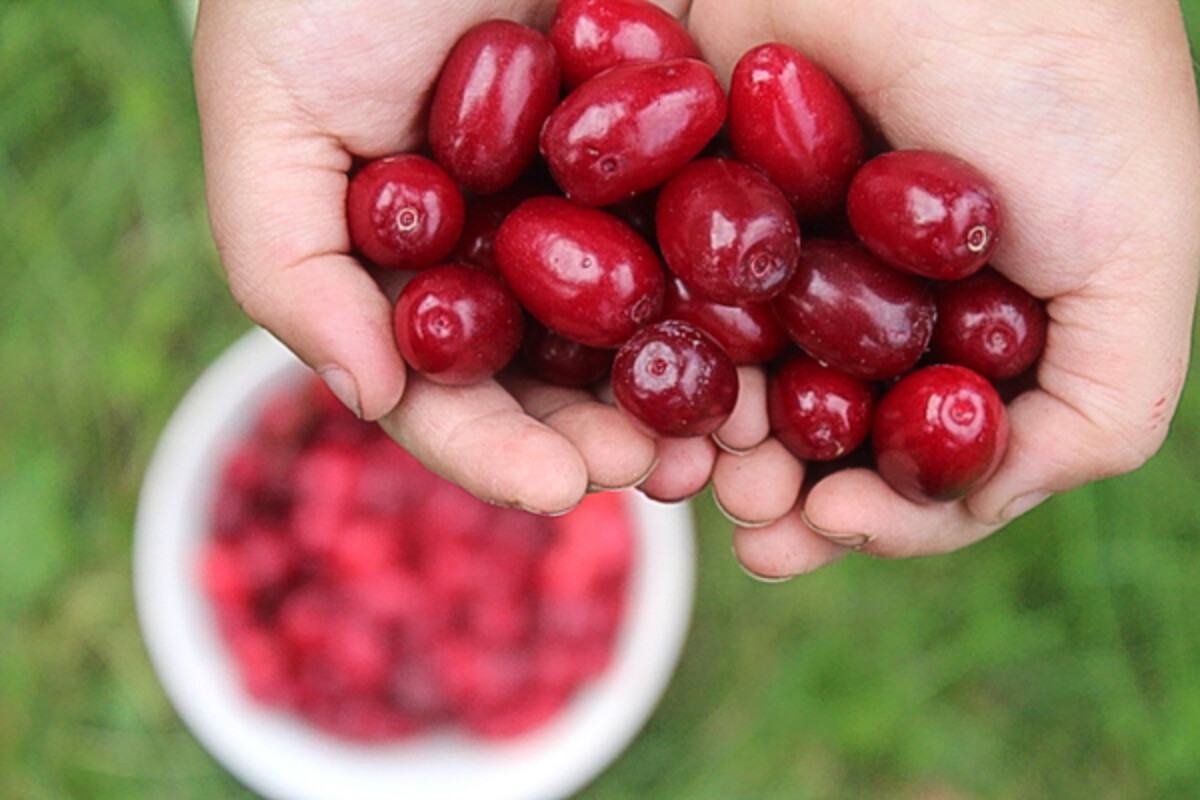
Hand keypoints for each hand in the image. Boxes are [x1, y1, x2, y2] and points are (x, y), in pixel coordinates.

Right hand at [192, 0, 706, 513]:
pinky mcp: (669, 154)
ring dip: (685, 389)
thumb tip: (369, 395)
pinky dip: (740, 292)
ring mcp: (591, 211)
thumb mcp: (271, 114)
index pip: (448, 392)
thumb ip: (291, 265)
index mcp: (410, 275)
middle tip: (658, 466)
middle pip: (557, 380)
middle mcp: (502, 260)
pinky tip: (775, 339)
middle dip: (605, 437)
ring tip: (729, 435)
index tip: (557, 485)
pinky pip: (708, 233)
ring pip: (642, 328)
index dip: (497, 448)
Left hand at [691, 0, 1199, 576]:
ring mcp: (795, 255)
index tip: (833, 525)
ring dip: (714, 440)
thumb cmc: (1065, 95)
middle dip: (784, 490)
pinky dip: (658, 355)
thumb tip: (971, 500)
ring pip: (740, 380)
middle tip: (754, 516)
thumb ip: (1095, 415)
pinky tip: (640, 392)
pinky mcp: (714, 206)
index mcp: (980, 332)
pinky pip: (676, 300)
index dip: (881, 514)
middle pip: (823, 434)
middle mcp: (887, 304)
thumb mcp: (1135, 268)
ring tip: (692, 466)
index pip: (923, 459)